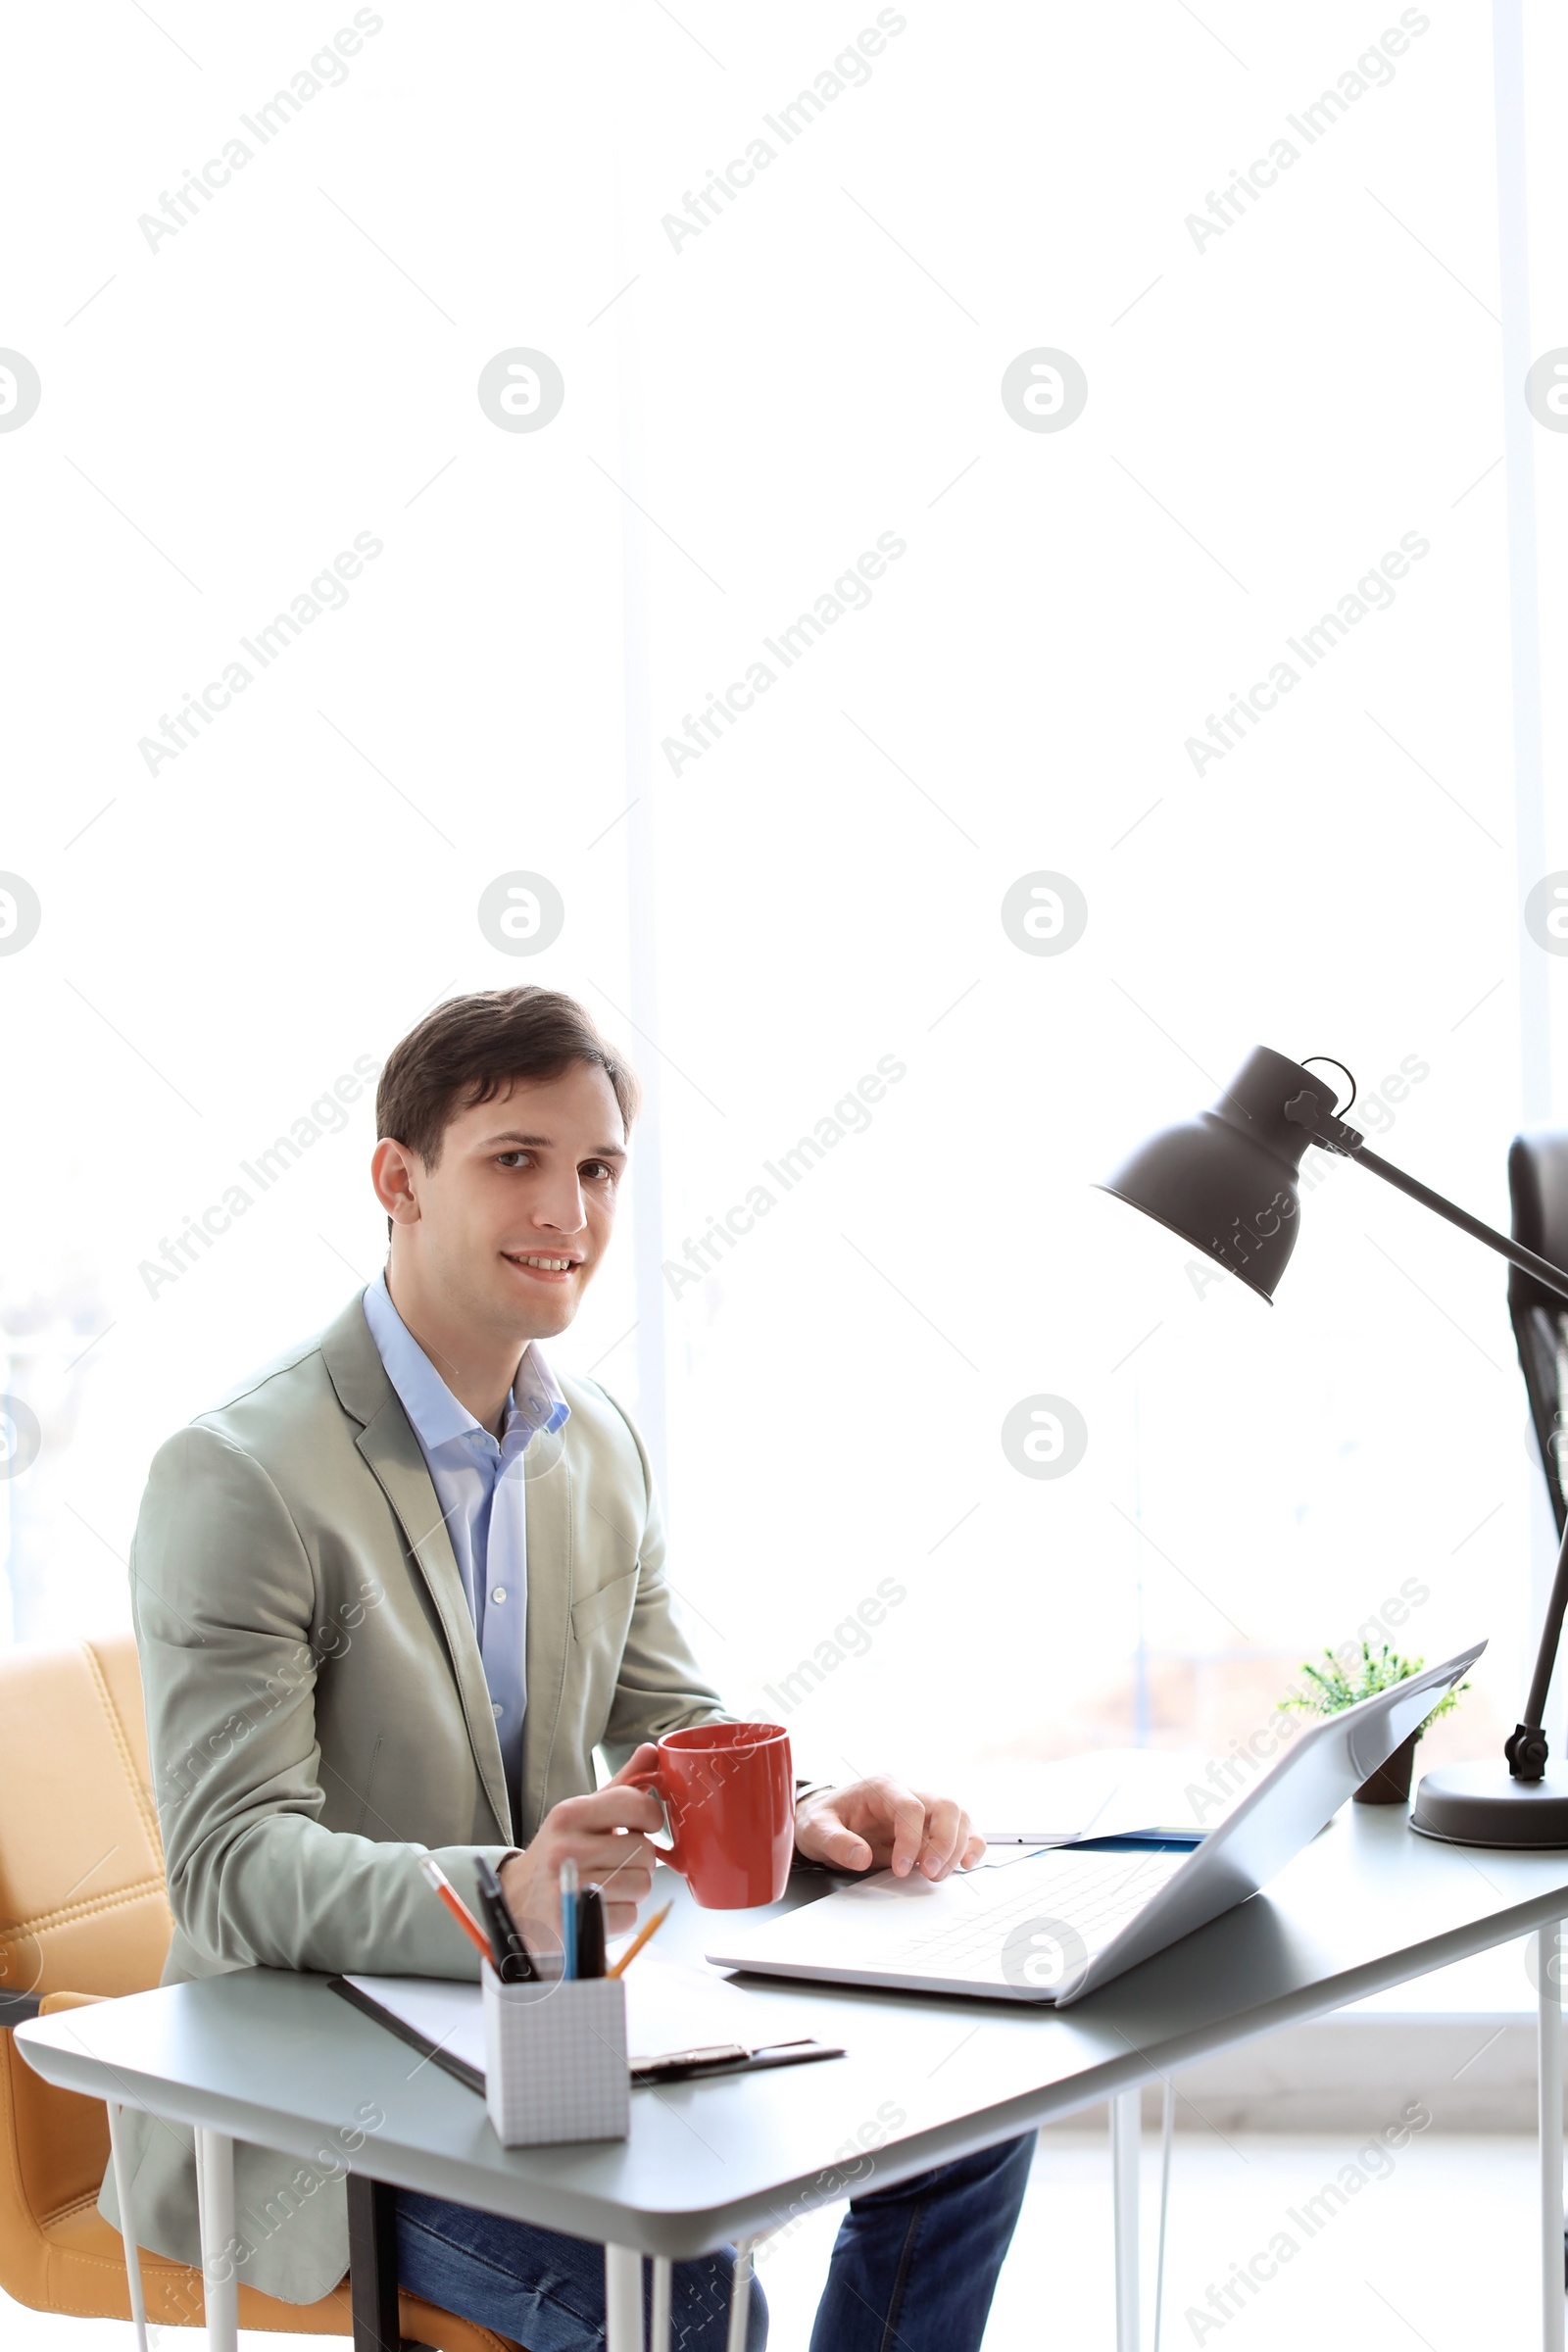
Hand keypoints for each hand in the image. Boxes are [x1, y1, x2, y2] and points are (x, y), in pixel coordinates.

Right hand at [499, 1744, 663, 1950]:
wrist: (516, 1899)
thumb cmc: (560, 1851)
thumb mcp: (583, 1813)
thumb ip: (621, 1785)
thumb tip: (652, 1751)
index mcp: (570, 1813)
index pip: (635, 1803)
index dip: (652, 1817)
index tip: (644, 1825)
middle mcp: (566, 1847)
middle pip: (645, 1850)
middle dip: (641, 1858)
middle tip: (619, 1860)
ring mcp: (568, 1887)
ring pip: (643, 1884)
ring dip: (634, 1887)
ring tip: (609, 1882)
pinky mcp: (574, 1921)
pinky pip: (630, 1916)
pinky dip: (622, 1913)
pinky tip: (601, 1905)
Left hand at [794, 1777, 984, 1880]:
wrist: (826, 1819)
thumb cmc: (823, 1819)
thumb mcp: (816, 1829)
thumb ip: (835, 1842)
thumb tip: (860, 1856)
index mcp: (881, 1787)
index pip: (910, 1806)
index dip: (912, 1840)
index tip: (901, 1869)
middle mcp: (907, 1792)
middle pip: (945, 1805)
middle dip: (945, 1842)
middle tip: (930, 1873)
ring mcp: (922, 1807)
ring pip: (959, 1817)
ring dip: (956, 1848)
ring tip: (936, 1875)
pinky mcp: (930, 1825)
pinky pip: (962, 1828)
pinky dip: (970, 1845)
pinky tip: (965, 1864)